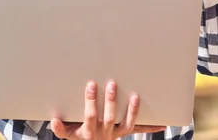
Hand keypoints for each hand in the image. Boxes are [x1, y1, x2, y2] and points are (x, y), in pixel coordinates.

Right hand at [50, 81, 165, 139]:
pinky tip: (164, 124)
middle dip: (110, 101)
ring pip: (126, 124)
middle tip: (112, 84)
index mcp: (88, 132)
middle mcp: (103, 134)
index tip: (91, 84)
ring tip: (135, 96)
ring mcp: (116, 134)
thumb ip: (60, 128)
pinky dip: (151, 127)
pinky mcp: (125, 132)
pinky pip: (139, 130)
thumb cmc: (77, 133)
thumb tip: (53, 120)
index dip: (91, 101)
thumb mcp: (67, 133)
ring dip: (132, 111)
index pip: (90, 116)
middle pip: (109, 118)